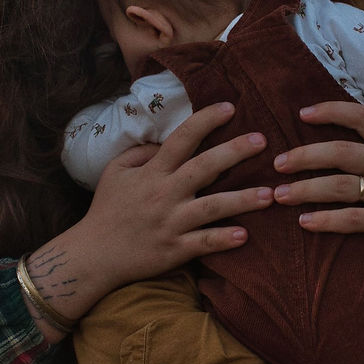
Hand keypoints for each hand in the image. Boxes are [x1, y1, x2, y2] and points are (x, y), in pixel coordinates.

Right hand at [50, 103, 271, 312]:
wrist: (94, 255)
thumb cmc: (107, 209)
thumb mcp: (115, 171)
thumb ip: (141, 152)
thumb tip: (165, 140)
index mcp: (152, 172)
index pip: (182, 139)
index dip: (206, 120)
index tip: (230, 107)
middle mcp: (164, 194)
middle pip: (204, 167)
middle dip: (235, 152)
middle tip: (262, 140)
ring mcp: (171, 223)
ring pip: (212, 207)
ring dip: (242, 199)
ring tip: (270, 194)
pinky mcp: (175, 250)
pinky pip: (204, 243)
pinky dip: (224, 239)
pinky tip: (245, 234)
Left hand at [274, 100, 363, 282]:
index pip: (363, 116)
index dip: (330, 111)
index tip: (301, 114)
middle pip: (341, 151)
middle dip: (304, 155)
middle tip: (277, 163)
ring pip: (340, 186)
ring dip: (305, 190)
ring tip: (279, 195)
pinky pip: (352, 220)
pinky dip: (325, 221)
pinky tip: (305, 223)